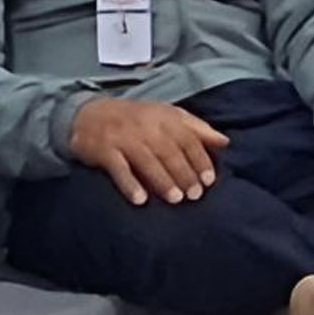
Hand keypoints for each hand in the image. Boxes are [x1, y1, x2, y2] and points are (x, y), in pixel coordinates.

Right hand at [69, 96, 229, 206]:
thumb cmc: (137, 119)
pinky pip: (118, 168)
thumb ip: (196, 128)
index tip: (209, 180)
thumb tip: (225, 142)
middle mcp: (145, 126)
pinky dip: (129, 184)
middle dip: (184, 174)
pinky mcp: (103, 150)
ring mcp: (123, 137)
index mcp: (164, 117)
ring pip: (147, 161)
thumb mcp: (167, 116)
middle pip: (169, 152)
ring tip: (176, 199)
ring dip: (162, 181)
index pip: (187, 139)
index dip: (199, 160)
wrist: (88, 114)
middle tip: (195, 195)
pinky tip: (140, 200)